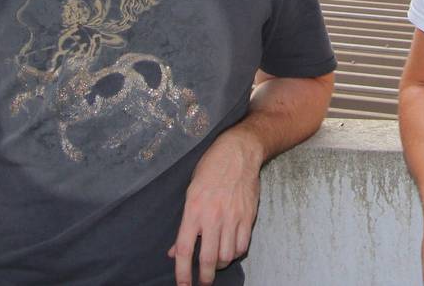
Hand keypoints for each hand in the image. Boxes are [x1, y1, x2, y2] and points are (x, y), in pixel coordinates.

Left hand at [169, 130, 262, 285]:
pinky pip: (242, 245)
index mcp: (193, 209)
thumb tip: (175, 250)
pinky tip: (231, 250)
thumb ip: (184, 224)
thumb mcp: (190, 192)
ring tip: (216, 262)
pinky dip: (236, 253)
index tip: (182, 285)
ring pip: (226, 255)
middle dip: (204, 277)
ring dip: (220, 264)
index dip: (182, 272)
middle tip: (203, 282)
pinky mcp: (248, 216)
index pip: (184, 249)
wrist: (239, 152)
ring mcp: (232, 217)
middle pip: (207, 259)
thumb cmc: (210, 168)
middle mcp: (212, 216)